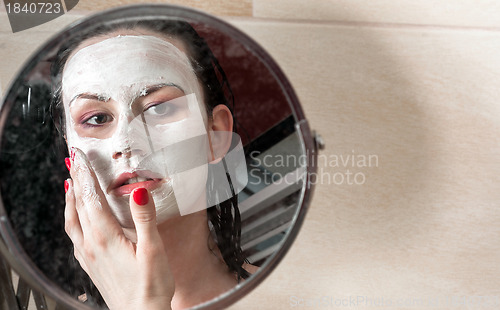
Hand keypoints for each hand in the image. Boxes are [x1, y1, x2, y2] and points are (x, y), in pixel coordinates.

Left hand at [64, 148, 173, 308]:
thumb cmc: (151, 286)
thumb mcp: (153, 249)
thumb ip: (144, 218)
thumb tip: (139, 190)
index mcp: (105, 236)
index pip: (91, 197)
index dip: (86, 174)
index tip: (80, 156)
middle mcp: (91, 244)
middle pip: (78, 205)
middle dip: (76, 181)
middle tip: (74, 161)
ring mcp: (88, 256)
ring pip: (72, 221)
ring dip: (70, 200)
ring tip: (71, 185)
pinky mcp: (91, 266)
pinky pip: (74, 236)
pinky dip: (72, 219)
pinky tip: (78, 220)